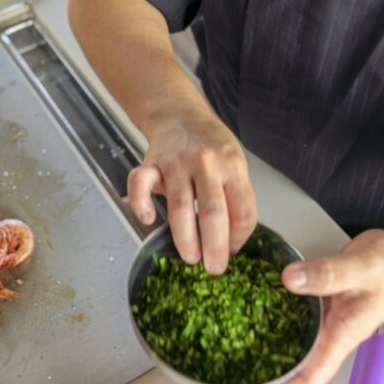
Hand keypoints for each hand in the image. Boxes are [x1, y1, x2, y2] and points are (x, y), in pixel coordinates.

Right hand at [128, 106, 256, 274]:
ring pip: (180, 206)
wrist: (180, 115)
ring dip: (185, 238)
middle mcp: (206, 164)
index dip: (239, 238)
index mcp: (232, 166)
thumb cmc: (211, 145)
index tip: (233, 252)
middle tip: (214, 269)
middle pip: (213, 212)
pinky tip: (147, 220)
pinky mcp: (151, 163)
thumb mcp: (235, 163)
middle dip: (214, 247)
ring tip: (190, 257)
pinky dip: (141, 204)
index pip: (243, 210)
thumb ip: (235, 196)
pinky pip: (140, 184)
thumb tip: (231, 241)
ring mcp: (176, 163)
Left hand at [250, 228, 383, 383]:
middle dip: (270, 379)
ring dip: (270, 349)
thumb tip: (290, 280)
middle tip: (238, 381)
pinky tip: (256, 307)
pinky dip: (276, 314)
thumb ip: (329, 273)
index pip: (312, 377)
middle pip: (299, 366)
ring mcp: (329, 316)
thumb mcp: (365, 266)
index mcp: (345, 334)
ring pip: (296, 341)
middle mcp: (335, 330)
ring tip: (237, 349)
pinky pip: (296, 312)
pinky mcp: (324, 298)